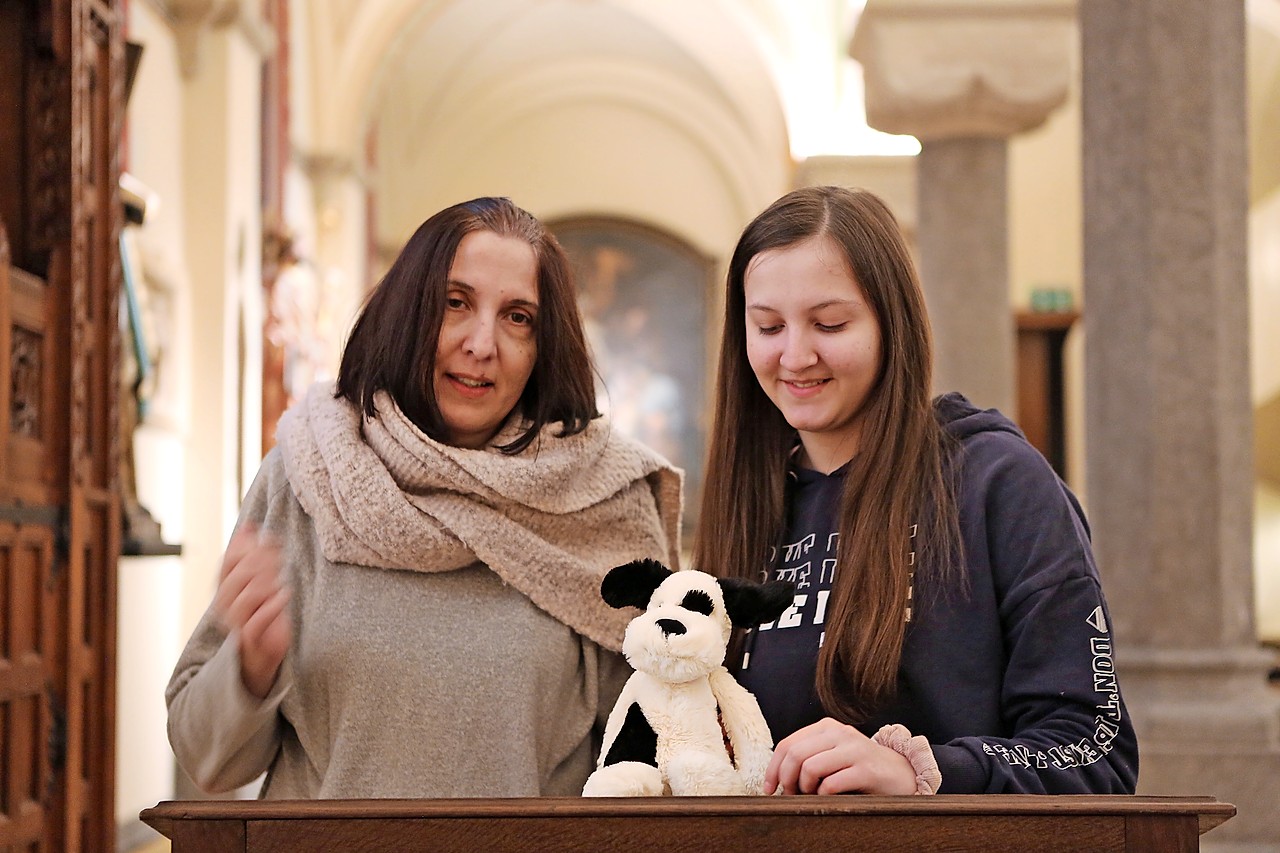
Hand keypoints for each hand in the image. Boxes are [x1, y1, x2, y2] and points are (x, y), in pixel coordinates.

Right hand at [214, 523, 290, 698]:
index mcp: (224, 588)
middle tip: (277, 556)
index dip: (244, 546)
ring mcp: (236, 623)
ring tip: (280, 579)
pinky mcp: (251, 638)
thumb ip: (253, 556)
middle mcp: (225, 605)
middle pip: (235, 578)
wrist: (261, 652)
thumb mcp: (258, 581)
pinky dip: (271, 607)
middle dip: (257, 562)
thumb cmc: (260, 612)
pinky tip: (284, 595)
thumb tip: (249, 526)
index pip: (227, 563)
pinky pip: (256, 622)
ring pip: (243, 599)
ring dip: (264, 584)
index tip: (266, 536)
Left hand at [765, 717, 916, 794]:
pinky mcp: (866, 770)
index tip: (769, 788)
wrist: (901, 773)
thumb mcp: (833, 754)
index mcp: (826, 727)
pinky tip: (827, 798)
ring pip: (810, 767)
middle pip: (795, 755)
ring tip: (810, 796)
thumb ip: (809, 756)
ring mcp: (853, 749)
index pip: (787, 744)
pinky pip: (831, 784)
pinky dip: (822, 796)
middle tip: (790, 796)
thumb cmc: (861, 767)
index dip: (773, 768)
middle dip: (786, 780)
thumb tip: (777, 777)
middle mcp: (839, 733)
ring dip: (804, 789)